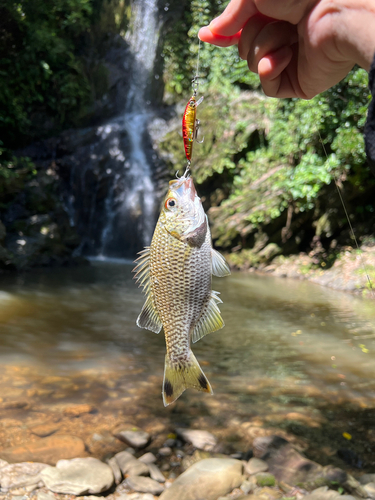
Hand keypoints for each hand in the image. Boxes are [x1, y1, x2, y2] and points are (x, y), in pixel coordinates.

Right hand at [199, 0, 374, 98]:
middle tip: (276, 22)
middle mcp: (284, 39)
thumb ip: (232, 14)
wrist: (334, 14)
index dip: (224, 34)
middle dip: (252, 35)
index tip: (205, 36)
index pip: (243, 30)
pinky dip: (271, 69)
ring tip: (289, 36)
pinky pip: (267, 86)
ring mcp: (291, 62)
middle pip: (244, 49)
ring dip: (265, 48)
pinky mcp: (297, 83)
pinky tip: (287, 55)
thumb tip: (211, 32)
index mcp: (278, 17)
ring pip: (253, 66)